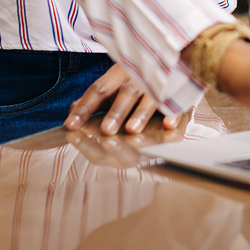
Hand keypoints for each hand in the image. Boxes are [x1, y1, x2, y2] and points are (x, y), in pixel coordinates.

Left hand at [64, 62, 179, 134]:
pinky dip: (174, 112)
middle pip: (126, 93)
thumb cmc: (139, 71)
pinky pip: (177, 101)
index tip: (70, 124)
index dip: (85, 107)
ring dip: (141, 114)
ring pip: (150, 97)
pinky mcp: (179, 88)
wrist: (173, 47)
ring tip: (132, 129)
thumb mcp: (116, 77)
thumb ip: (97, 95)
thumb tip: (72, 110)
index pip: (99, 89)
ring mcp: (160, 81)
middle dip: (116, 112)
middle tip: (105, 130)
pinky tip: (168, 124)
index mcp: (120, 71)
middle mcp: (139, 75)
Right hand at [65, 111, 190, 169]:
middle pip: (124, 154)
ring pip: (150, 144)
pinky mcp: (176, 132)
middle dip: (115, 145)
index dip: (85, 143)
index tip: (72, 131)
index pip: (97, 155)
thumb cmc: (127, 103)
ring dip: (142, 139)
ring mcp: (155, 145)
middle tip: (106, 134)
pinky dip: (173, 127)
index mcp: (113, 152)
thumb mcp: (105, 104)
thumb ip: (90, 108)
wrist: (163, 94)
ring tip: (132, 130)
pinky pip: (176, 133)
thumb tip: (74, 109)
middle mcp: (134, 153)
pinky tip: (169, 123)